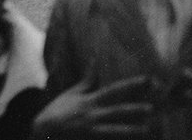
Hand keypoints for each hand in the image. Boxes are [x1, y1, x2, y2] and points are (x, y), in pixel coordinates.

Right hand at [31, 73, 154, 138]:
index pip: (114, 90)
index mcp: (90, 101)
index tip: (147, 79)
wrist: (40, 134)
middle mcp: (92, 115)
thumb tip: (95, 58)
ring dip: (131, 130)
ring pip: (113, 130)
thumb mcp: (71, 93)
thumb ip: (88, 79)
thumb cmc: (57, 111)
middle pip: (116, 111)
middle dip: (134, 109)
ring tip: (147, 130)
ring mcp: (90, 131)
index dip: (131, 84)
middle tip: (151, 108)